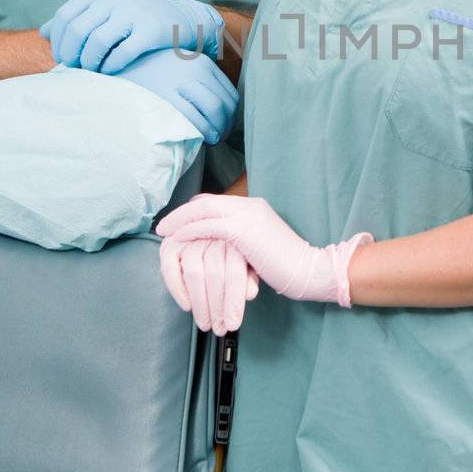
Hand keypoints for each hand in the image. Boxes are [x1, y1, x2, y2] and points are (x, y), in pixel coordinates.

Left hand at [41, 0, 223, 71]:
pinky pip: (122, 53)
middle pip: (78, 30)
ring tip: (91, 70)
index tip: (62, 57)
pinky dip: (111, 66)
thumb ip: (74, 19)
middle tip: (74, 67)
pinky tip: (109, 71)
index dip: (58, 41)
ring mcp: (133, 13)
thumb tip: (43, 33)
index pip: (65, 16)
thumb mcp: (102, 11)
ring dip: (89, 62)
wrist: (175, 18)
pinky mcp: (149, 31)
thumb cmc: (131, 19)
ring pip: (97, 42)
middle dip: (71, 54)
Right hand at [116, 49, 237, 144]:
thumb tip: (220, 110)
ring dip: (216, 132)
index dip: (231, 118)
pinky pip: (194, 119)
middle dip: (226, 127)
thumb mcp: (177, 66)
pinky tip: (194, 138)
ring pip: (215, 111)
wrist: (114, 62)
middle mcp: (196, 68)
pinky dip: (199, 132)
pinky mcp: (165, 95)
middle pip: (227, 106)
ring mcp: (181, 81)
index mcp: (202, 62)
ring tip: (206, 140)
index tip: (222, 128)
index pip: (231, 95)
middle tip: (216, 138)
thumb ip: (198, 81)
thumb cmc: (147, 71)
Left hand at [156, 194, 372, 306]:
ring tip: (164, 233)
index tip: (178, 222)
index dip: (193, 210)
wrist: (309, 270)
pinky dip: (189, 231)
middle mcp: (249, 205)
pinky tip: (177, 240)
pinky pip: (207, 226)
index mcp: (253, 207)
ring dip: (179, 221)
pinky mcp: (243, 230)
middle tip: (163, 226)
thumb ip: (241, 241)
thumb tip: (220, 250)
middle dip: (181, 213)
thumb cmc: (287, 266)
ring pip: (202, 210)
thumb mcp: (260, 247)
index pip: (215, 201)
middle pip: (205, 202)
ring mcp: (247, 214)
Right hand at [159, 232, 258, 333]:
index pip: (234, 271)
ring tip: (205, 322)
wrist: (213, 233)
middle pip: (214, 274)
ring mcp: (190, 236)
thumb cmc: (234, 254)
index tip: (233, 323)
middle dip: (216, 307)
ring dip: (199, 303)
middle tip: (219, 328)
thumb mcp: (248, 264)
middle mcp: (212, 233)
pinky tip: (187, 306)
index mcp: (235, 236)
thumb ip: (249, 277)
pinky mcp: (171, 244)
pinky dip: (177, 289)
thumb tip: (250, 293)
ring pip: (194, 272)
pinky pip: (170, 267)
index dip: (233, 301)